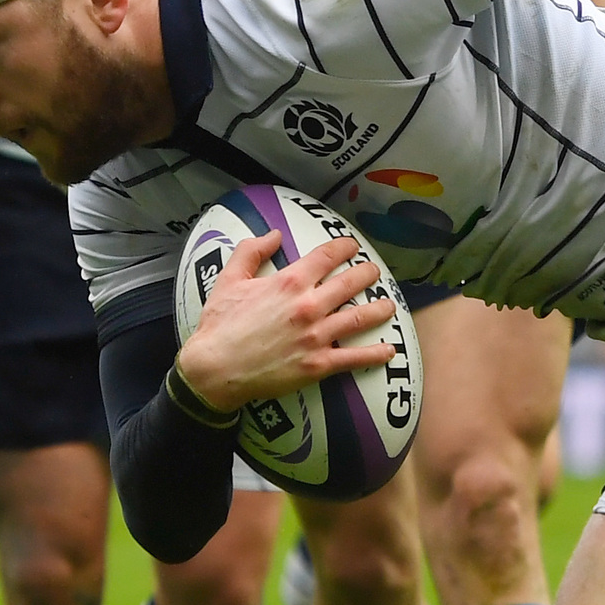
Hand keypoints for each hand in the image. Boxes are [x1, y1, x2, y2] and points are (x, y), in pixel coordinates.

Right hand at [175, 231, 398, 412]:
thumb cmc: (220, 325)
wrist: (214, 369)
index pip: (327, 256)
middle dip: (367, 274)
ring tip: (388, 304)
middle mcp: (308, 305)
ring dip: (379, 309)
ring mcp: (317, 336)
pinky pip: (354, 357)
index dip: (344, 247)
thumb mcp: (230, 279)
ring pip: (360, 317)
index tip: (352, 246)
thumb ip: (251, 251)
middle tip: (374, 272)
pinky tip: (389, 350)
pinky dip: (375, 354)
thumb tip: (274, 234)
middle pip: (351, 283)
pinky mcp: (318, 364)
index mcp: (289, 281)